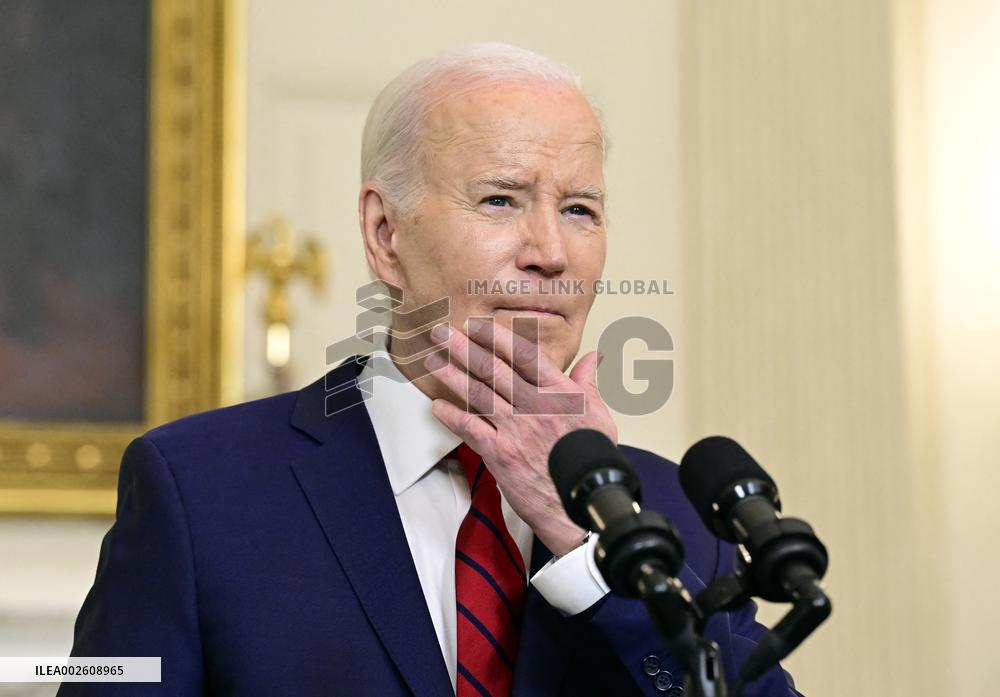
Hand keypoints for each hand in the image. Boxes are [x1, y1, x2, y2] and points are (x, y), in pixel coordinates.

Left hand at [424, 318, 617, 555]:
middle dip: (464, 347)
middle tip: (442, 332)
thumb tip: (593, 357)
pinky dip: (452, 416)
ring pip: (478, 393)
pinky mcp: (501, 453)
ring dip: (453, 375)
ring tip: (433, 360)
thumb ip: (589, 383)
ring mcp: (516, 429)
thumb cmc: (593, 462)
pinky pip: (471, 429)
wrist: (585, 501)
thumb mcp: (599, 415)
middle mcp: (535, 406)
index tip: (479, 325)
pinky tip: (437, 406)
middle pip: (494, 369)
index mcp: (560, 393)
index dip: (498, 337)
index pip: (525, 355)